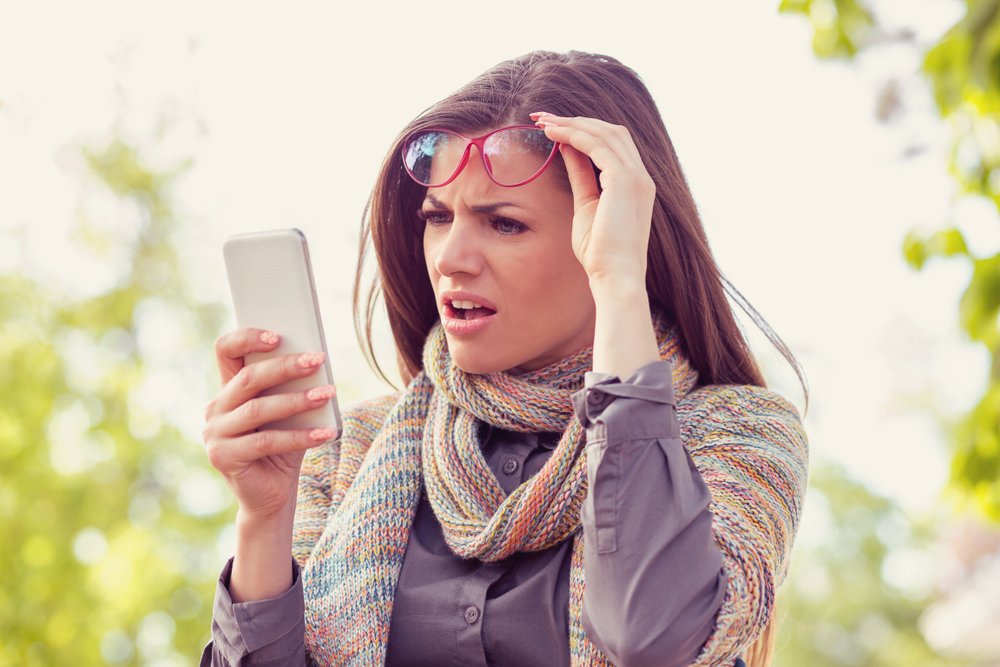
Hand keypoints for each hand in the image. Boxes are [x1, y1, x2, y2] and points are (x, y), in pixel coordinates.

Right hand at [202, 328, 336, 524]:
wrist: (272, 495)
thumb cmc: (283, 447)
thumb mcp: (288, 414)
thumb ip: (291, 389)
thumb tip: (316, 362)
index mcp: (228, 390)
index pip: (225, 351)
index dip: (247, 338)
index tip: (278, 335)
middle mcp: (215, 409)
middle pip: (248, 378)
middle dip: (285, 367)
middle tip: (317, 360)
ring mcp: (215, 434)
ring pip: (258, 409)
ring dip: (296, 400)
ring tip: (327, 394)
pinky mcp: (224, 458)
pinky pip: (266, 442)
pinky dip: (299, 436)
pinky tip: (325, 433)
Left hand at [531, 112, 655, 286]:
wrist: (615, 276)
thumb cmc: (600, 253)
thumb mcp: (587, 206)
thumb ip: (581, 176)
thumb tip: (567, 150)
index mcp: (636, 184)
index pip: (613, 144)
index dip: (584, 130)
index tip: (554, 128)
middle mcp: (641, 176)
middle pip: (610, 131)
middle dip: (576, 120)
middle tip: (543, 117)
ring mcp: (636, 177)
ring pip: (603, 133)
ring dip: (571, 123)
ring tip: (543, 122)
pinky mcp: (624, 181)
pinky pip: (596, 145)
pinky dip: (573, 135)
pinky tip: (552, 134)